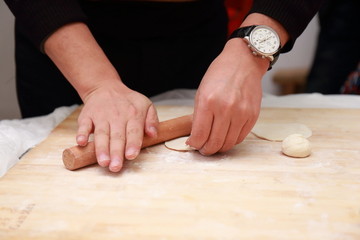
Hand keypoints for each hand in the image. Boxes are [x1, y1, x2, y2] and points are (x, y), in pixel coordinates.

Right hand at [76, 81, 158, 171]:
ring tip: (103, 162)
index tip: (131, 156)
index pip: (134, 131)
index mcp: (133, 114)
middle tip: (115, 167)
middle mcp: (117, 116)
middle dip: (116, 153)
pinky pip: (84, 125)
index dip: (132, 144)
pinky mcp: (87, 116)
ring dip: (101, 148)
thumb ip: (152, 120)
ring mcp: (101, 116)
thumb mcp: (146, 105)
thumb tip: (153, 134)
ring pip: (102, 134)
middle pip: (117, 137)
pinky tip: (82, 143)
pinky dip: (82, 134)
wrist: (105, 87)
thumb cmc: (128, 102)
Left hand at [186, 38, 267, 154]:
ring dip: (219, 148)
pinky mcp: (253, 116)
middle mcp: (225, 109)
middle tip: (203, 149)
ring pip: (228, 143)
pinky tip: (226, 137)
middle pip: (214, 143)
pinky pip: (241, 137)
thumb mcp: (201, 92)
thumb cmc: (219, 75)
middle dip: (206, 150)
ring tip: (214, 144)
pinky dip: (232, 141)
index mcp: (208, 102)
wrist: (243, 63)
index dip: (195, 144)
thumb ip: (199, 115)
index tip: (193, 144)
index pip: (200, 135)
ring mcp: (241, 113)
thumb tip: (196, 137)